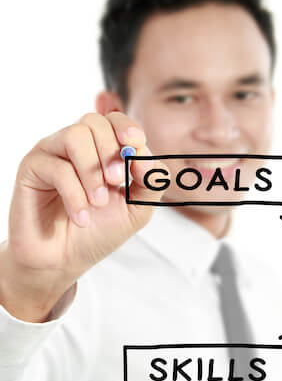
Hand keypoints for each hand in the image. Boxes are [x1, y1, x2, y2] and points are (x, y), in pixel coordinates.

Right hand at [0, 111, 167, 321]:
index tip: (138, 145)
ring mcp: (52, 153)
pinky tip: (82, 217)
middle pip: (95, 121)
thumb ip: (150, 182)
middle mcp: (76, 146)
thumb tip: (146, 159)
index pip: (114, 120)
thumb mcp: (138, 208)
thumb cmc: (101, 230)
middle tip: (117, 182)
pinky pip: (57, 168)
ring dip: (93, 171)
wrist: (65, 260)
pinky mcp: (32, 168)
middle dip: (112, 151)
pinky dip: (76, 195)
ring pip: (75, 136)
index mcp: (102, 149)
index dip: (128, 129)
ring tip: (98, 202)